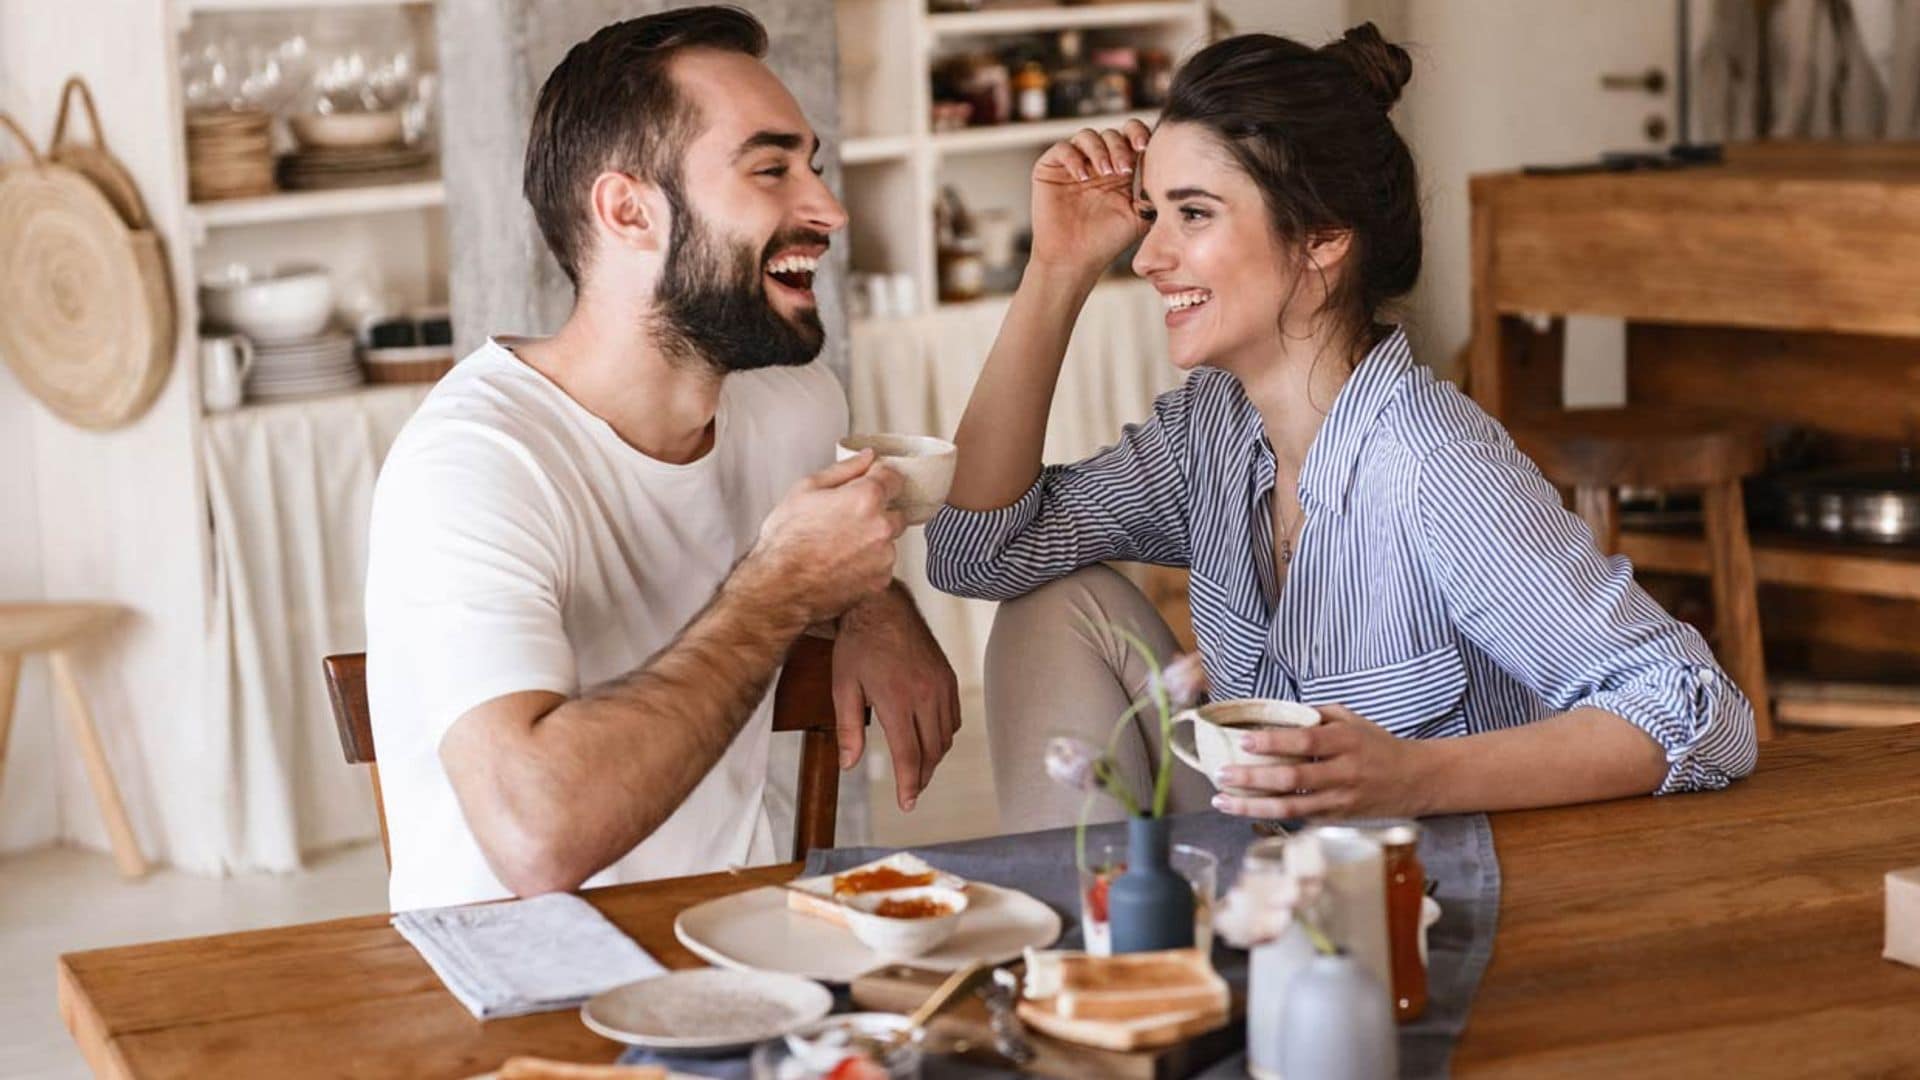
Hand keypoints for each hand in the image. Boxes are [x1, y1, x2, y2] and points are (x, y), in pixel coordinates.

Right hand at [745, 451, 904, 624]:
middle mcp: (881, 527)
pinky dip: (869, 563)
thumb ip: (844, 470)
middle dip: (877, 512)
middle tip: (846, 520)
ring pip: (888, 540)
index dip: (879, 479)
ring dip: (873, 540)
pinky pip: (882, 564)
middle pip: (895, 511)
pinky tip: (842, 563)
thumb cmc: (786, 540)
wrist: (778, 587)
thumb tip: (867, 457)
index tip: (868, 484)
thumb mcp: (805, 490)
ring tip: (840, 546)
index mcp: (866, 498)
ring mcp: (884, 557)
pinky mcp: (880, 581)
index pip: (894, 477)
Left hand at [832, 586, 961, 811]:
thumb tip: (849, 765)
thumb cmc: (857, 645)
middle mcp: (925, 694)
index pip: (909, 755)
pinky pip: (954, 718)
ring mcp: (941, 685)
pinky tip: (929, 738)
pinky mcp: (948, 677)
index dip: (909, 784)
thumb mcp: (843, 687)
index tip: (906, 803)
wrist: (881, 606)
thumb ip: (848, 729)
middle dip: (922, 776)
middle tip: (911, 791)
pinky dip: (944, 735)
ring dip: (934, 758)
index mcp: (897, 700)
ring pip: (946, 737)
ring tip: (918, 768)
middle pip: (932, 751)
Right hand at [1027, 119, 1150, 278]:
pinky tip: (1083, 176)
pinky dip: (1074, 158)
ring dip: (1100, 150)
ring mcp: (1073, 164)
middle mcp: (1097, 162)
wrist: (1074, 259)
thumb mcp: (1140, 215)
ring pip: (1087, 136)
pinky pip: (1062, 148)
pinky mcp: (1050, 168)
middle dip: (1120, 147)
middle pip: (1111, 133)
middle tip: (1124, 170)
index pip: (1131, 137)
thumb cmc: (1106, 241)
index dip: (1138, 133)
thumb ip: (1152, 190)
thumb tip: (1170, 170)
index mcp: (1120, 169)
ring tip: (1105, 173)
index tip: (1145, 147)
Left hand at [1209, 705, 1434, 819]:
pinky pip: (1301, 819)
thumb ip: (1315, 716)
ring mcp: (1342, 800)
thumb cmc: (1378, 745)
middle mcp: (1345, 772)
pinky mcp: (1339, 820)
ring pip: (1292, 807)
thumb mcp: (1352, 720)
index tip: (1244, 741)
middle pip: (1293, 778)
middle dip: (1252, 778)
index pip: (1305, 741)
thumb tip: (1274, 712)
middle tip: (1221, 774)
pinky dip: (1272, 816)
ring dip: (1253, 806)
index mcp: (1347, 741)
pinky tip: (1247, 811)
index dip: (1274, 742)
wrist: (1418, 779)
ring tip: (1223, 801)